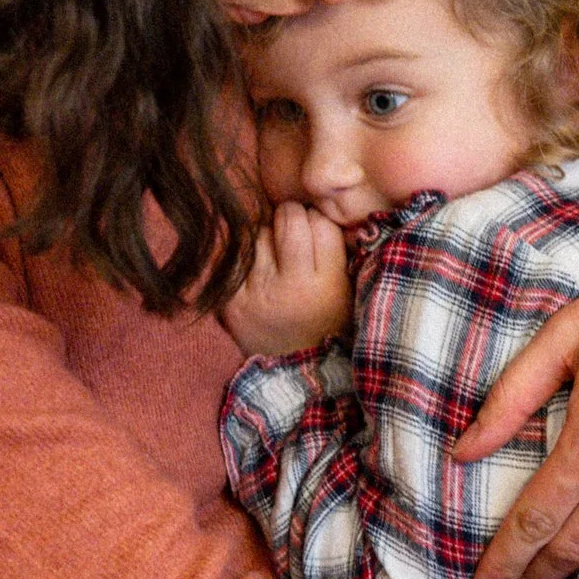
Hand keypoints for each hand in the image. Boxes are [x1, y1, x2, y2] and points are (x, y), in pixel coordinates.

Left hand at [219, 203, 350, 357]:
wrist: (291, 371)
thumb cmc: (326, 324)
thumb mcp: (347, 292)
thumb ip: (339, 252)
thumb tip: (320, 206)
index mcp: (326, 285)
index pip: (321, 224)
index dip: (319, 221)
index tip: (317, 230)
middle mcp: (290, 287)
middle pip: (289, 220)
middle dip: (293, 216)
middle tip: (293, 227)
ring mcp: (257, 293)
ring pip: (260, 233)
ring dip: (268, 236)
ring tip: (276, 256)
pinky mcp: (231, 300)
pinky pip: (236, 255)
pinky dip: (246, 256)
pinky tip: (256, 269)